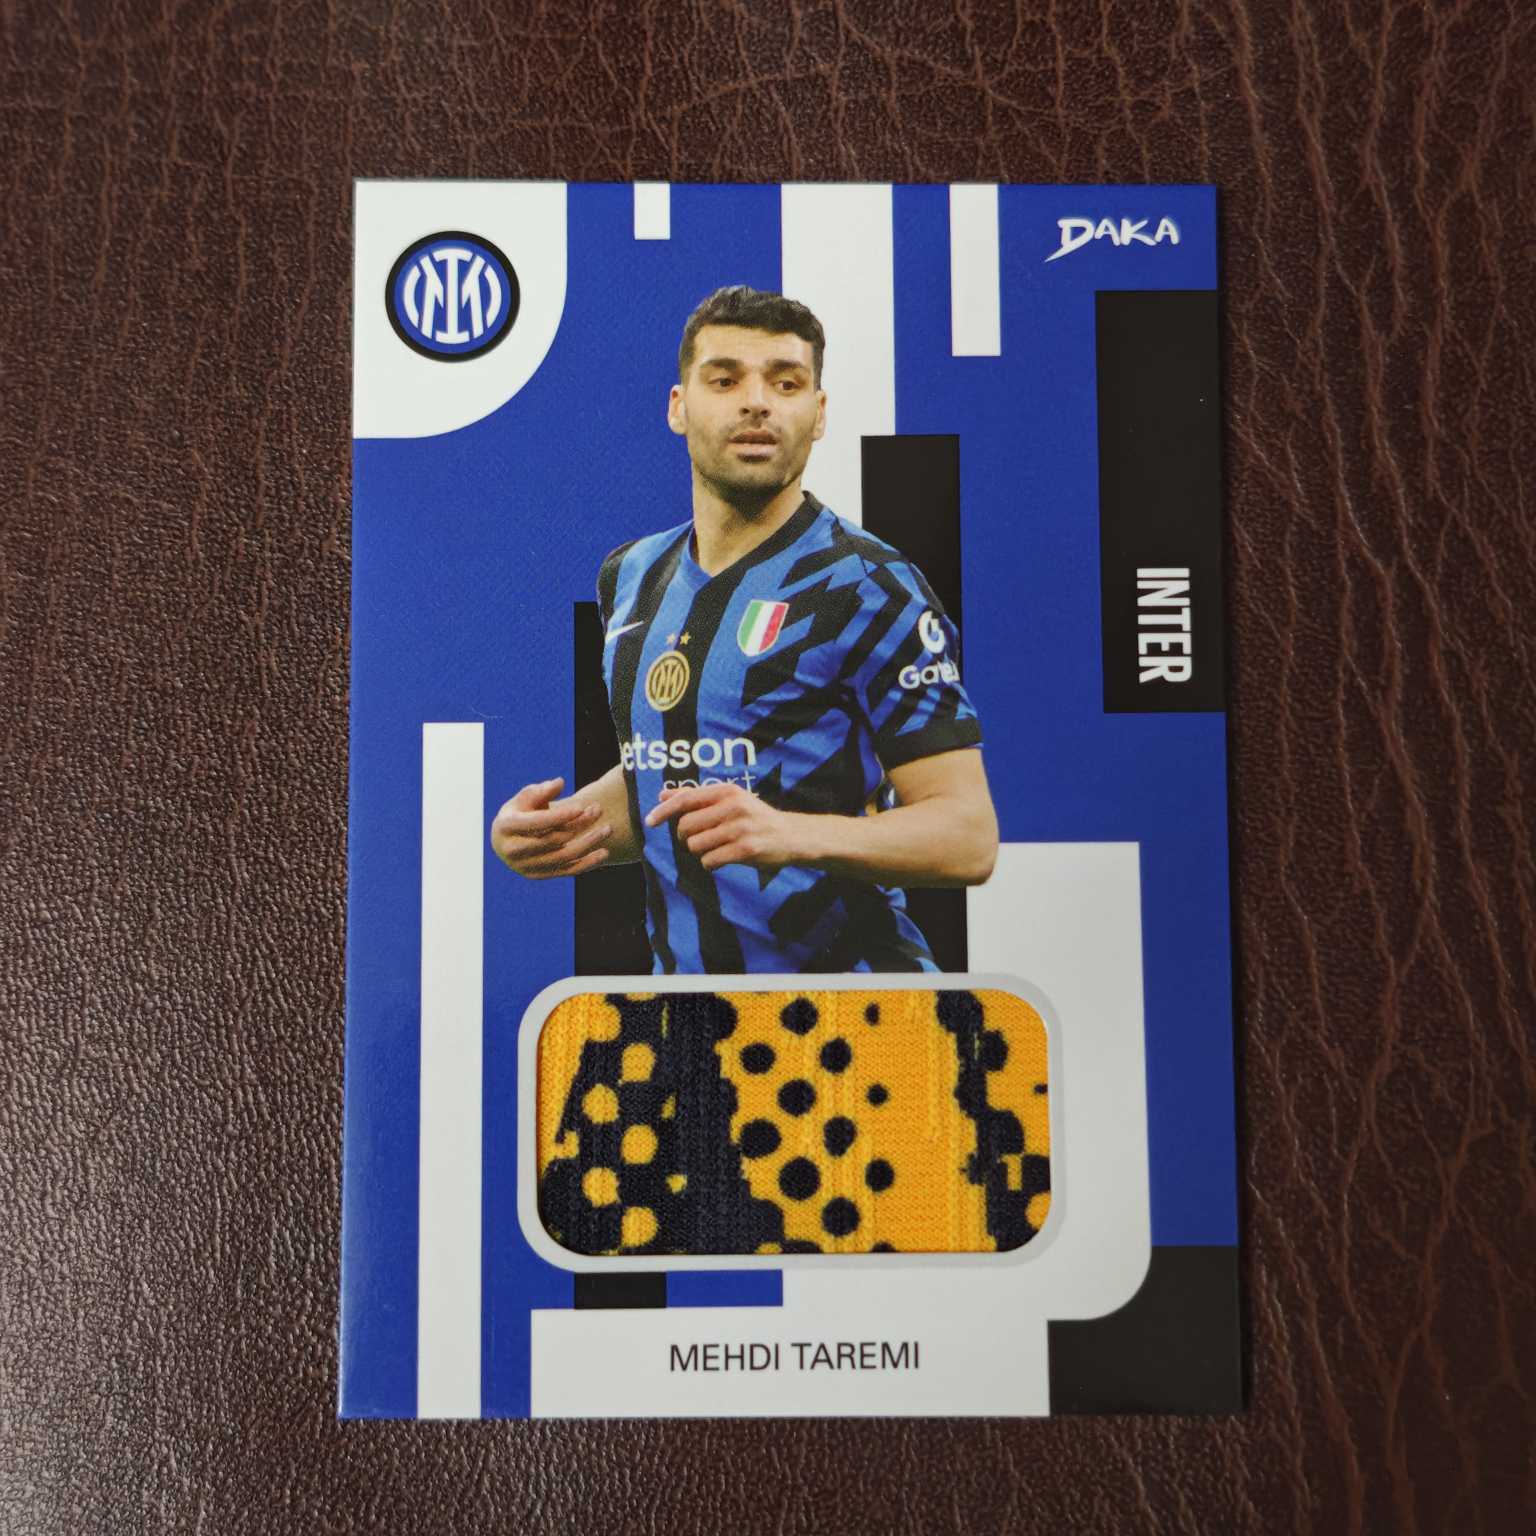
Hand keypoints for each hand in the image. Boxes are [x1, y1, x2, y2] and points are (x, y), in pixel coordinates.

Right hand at [491, 777, 610, 878]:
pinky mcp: (538, 875)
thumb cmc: (519, 812)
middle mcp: (512, 851)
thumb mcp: (524, 798)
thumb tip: (559, 783)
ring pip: (563, 857)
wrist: (507, 840)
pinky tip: (604, 852)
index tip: (581, 805)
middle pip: (553, 840)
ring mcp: (525, 866)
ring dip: (588, 843)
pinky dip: (587, 863)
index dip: (560, 815)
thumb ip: (540, 791)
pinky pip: (567, 871)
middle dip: (579, 824)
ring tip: (608, 828)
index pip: (537, 823)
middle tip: (598, 809)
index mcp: (505, 828)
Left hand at [644, 783, 806, 871]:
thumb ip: (697, 797)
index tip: (649, 821)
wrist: (792, 836)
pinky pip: (709, 860)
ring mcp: (740, 828)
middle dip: (686, 837)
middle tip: (699, 838)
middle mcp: (733, 807)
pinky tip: (722, 858)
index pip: (686, 799)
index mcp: (727, 791)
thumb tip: (662, 795)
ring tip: (715, 848)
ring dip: (699, 851)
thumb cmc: (755, 817)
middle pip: (686, 826)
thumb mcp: (730, 799)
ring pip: (695, 845)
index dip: (663, 811)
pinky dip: (710, 863)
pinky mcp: (746, 849)